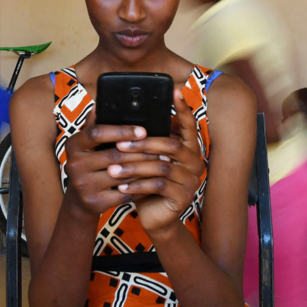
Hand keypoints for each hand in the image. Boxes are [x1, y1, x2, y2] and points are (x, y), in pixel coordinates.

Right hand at [63, 115, 161, 217]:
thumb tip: (101, 102)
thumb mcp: (87, 145)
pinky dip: (140, 186)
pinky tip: (152, 180)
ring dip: (144, 168)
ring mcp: (84, 185)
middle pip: (113, 154)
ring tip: (161, 163)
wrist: (80, 200)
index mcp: (73, 145)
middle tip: (162, 149)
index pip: (96, 133)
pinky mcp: (94, 202)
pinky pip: (124, 192)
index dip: (121, 131)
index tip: (143, 131)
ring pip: (121, 174)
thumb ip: (95, 124)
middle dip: (141, 151)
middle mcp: (74, 164)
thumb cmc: (89, 164)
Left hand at [107, 89, 205, 234]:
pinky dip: (137, 185)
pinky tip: (121, 187)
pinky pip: (158, 186)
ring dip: (134, 167)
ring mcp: (191, 179)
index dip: (182, 107)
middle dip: (141, 144)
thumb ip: (143, 140)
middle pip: (170, 144)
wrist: (156, 217)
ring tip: (112, 169)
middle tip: (117, 145)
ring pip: (161, 166)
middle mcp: (195, 160)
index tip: (174, 90)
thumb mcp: (145, 159)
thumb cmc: (148, 182)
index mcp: (188, 147)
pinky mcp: (183, 197)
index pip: (188, 123)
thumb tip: (122, 114)